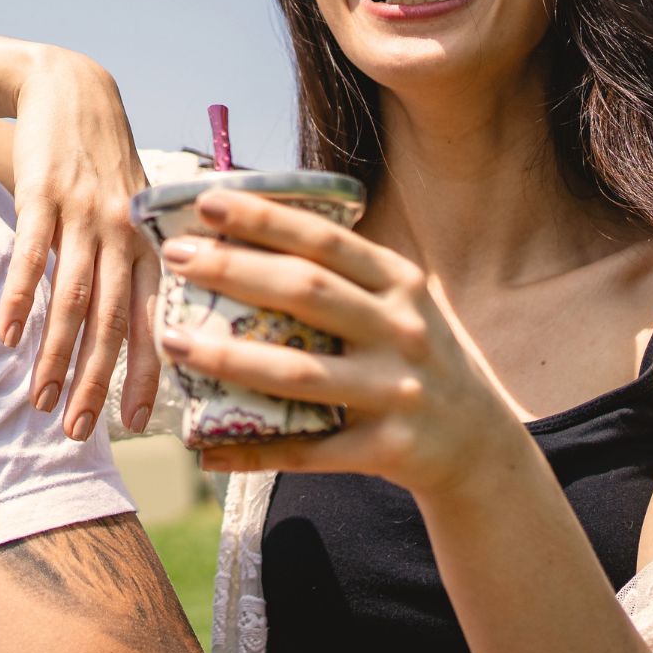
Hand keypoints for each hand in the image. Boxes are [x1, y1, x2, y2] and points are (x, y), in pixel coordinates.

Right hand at [0, 48, 158, 440]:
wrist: (71, 87)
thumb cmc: (104, 159)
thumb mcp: (137, 205)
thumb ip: (140, 259)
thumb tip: (147, 327)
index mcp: (151, 239)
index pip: (155, 317)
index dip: (145, 372)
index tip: (134, 423)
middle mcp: (124, 230)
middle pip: (113, 319)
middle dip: (96, 380)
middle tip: (77, 431)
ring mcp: (83, 212)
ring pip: (72, 297)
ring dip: (55, 353)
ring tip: (39, 399)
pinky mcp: (44, 193)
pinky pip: (31, 255)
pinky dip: (17, 299)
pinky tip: (5, 337)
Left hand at [156, 189, 524, 497]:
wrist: (481, 447)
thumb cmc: (414, 359)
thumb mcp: (398, 305)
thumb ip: (342, 277)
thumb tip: (242, 240)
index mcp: (399, 283)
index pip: (325, 240)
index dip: (265, 219)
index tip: (207, 201)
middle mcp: (402, 330)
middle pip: (306, 292)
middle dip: (233, 270)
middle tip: (176, 258)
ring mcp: (397, 391)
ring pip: (299, 372)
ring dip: (228, 359)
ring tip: (171, 342)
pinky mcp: (389, 449)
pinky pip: (308, 451)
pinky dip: (254, 451)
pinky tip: (206, 449)